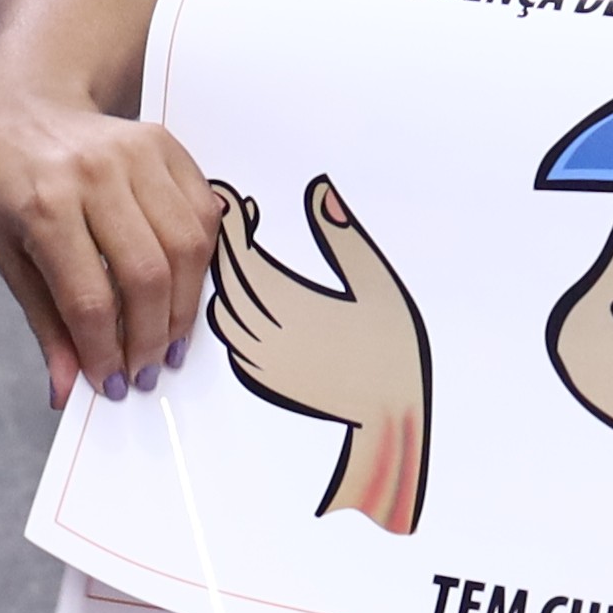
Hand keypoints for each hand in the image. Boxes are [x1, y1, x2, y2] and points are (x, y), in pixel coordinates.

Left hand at [0, 93, 216, 407]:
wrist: (23, 101)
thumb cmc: (3, 179)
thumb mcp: (4, 252)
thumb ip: (44, 321)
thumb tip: (65, 391)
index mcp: (43, 204)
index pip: (89, 299)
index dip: (105, 352)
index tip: (110, 384)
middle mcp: (94, 174)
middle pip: (147, 276)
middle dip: (150, 338)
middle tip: (145, 372)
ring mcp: (137, 153)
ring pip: (186, 247)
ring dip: (184, 309)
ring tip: (168, 343)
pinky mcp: (166, 145)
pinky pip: (202, 214)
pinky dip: (200, 263)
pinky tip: (182, 292)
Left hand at [208, 177, 431, 533]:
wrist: (387, 416)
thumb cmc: (391, 349)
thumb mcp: (375, 284)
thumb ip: (342, 238)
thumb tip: (319, 197)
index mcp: (291, 305)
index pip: (242, 255)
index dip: (230, 223)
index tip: (229, 199)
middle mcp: (267, 333)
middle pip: (225, 281)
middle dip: (224, 245)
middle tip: (231, 218)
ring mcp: (260, 359)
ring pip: (221, 310)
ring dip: (223, 280)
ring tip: (238, 257)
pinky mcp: (261, 378)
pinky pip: (230, 339)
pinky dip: (230, 312)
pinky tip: (246, 299)